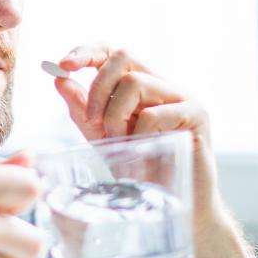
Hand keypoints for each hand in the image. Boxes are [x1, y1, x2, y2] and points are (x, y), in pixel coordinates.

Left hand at [51, 45, 220, 212]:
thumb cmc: (142, 171)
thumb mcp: (102, 137)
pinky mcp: (197, 114)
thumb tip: (60, 80)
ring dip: (115, 115)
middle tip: (93, 121)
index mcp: (141, 85)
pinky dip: (138, 134)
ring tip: (119, 143)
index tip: (63, 66)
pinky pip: (154, 113)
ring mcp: (182, 97)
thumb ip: (83, 110)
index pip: (113, 52)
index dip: (87, 52)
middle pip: (122, 56)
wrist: (178, 206)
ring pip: (135, 82)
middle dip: (97, 87)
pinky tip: (141, 152)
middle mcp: (163, 84)